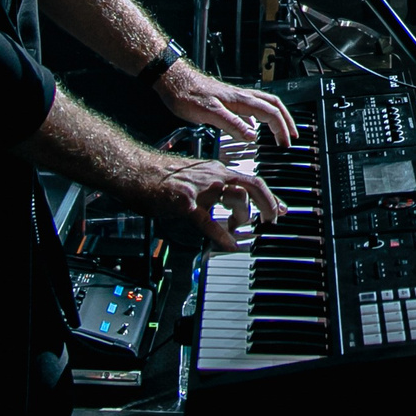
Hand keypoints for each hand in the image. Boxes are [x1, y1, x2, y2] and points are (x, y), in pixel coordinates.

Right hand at [139, 158, 284, 250]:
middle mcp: (212, 176)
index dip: (269, 197)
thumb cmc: (161, 176)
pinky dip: (222, 235)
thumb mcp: (195, 177)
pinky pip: (209, 221)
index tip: (280, 209)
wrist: (135, 170)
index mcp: (216, 171)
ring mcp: (200, 189)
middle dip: (267, 204)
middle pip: (252, 186)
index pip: (251, 180)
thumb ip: (215, 188)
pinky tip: (230, 245)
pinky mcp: (185, 203)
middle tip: (271, 220)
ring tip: (238, 229)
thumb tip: (233, 201)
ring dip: (242, 218)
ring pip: (236, 200)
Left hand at [155, 62, 299, 146]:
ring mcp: (236, 98)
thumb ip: (232, 124)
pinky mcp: (228, 101)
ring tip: (282, 130)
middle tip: (293, 136)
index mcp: (241, 100)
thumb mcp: (209, 113)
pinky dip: (261, 117)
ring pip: (265, 104)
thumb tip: (252, 135)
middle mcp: (242, 97)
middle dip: (287, 121)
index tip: (285, 144)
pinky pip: (253, 107)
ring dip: (277, 117)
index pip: (271, 113)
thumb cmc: (187, 94)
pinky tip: (255, 126)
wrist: (173, 81)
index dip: (281, 129)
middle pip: (274, 105)